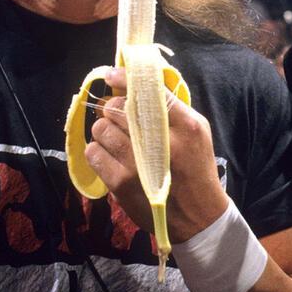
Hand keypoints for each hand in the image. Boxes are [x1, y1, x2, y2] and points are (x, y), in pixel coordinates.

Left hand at [84, 67, 229, 242]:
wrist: (197, 217)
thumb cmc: (196, 168)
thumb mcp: (198, 133)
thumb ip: (172, 108)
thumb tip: (137, 85)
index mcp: (187, 125)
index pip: (149, 91)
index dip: (125, 79)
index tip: (111, 75)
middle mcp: (162, 142)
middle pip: (118, 107)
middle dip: (113, 108)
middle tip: (118, 115)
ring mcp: (138, 163)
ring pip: (101, 127)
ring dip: (104, 128)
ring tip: (115, 137)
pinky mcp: (120, 183)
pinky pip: (93, 152)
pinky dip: (97, 150)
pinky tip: (110, 155)